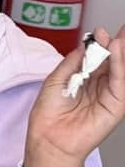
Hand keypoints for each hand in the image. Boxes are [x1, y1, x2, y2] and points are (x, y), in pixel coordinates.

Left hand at [23, 26, 123, 166]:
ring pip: (119, 70)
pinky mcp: (116, 106)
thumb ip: (73, 61)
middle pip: (112, 62)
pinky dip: (120, 67)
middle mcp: (100, 86)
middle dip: (115, 45)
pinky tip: (117, 52)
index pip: (98, 58)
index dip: (100, 44)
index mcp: (86, 79)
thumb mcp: (57, 79)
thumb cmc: (50, 113)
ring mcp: (109, 96)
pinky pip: (120, 83)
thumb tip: (86, 44)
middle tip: (119, 29)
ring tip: (118, 36)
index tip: (100, 30)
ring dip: (120, 52)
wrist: (49, 137)